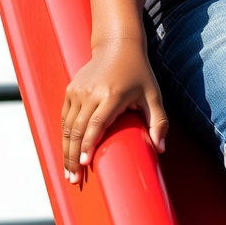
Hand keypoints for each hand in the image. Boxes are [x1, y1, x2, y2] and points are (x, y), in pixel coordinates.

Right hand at [60, 37, 168, 183]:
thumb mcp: (153, 95)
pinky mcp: (71, 89)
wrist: (118, 45)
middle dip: (74, 156)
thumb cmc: (138, 72)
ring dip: (66, 150)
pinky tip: (67, 152)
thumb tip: (161, 148)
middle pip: (78, 129)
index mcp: (112, 94)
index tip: (85, 163)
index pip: (96, 123)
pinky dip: (65, 135)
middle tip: (74, 179)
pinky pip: (65, 117)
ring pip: (68, 126)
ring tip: (69, 171)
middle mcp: (92, 92)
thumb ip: (159, 121)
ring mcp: (79, 90)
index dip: (89, 144)